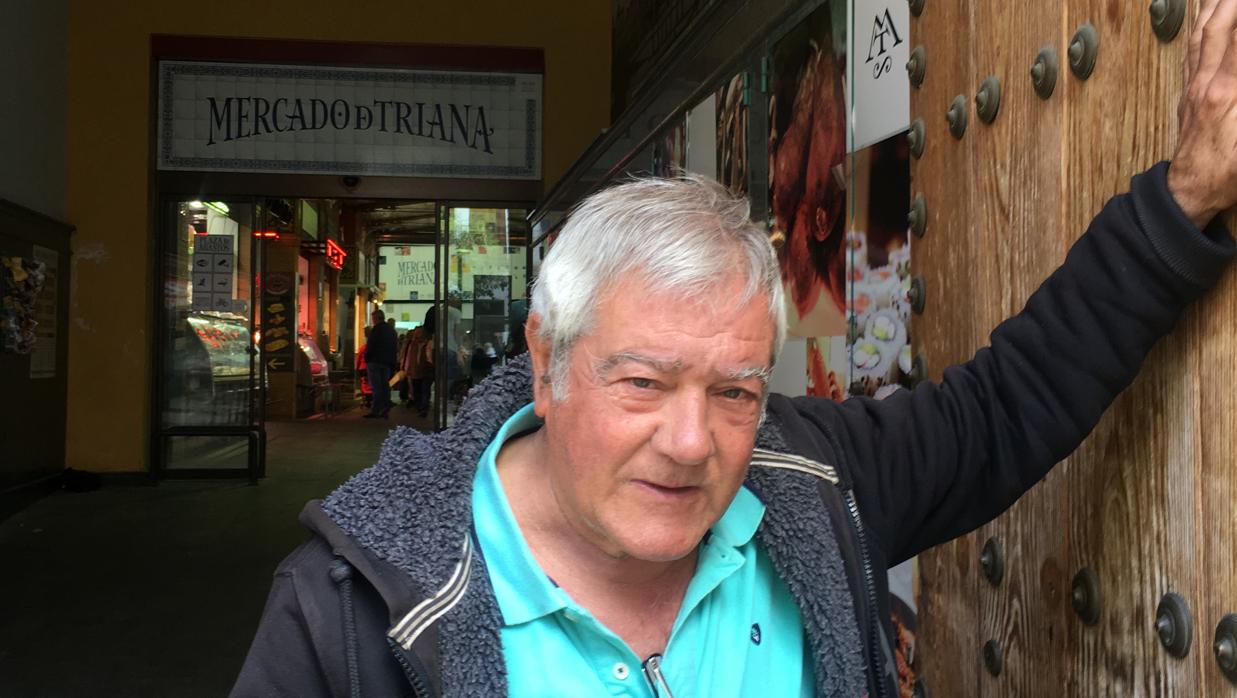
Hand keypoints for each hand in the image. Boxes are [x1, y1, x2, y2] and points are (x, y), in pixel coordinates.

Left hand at [1168, 0, 1236, 228]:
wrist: (1190, 190)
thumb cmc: (1226, 172)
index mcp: (1228, 92)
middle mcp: (1207, 83)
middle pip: (1219, 28)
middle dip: (1231, 3)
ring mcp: (1194, 87)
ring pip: (1200, 35)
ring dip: (1213, 7)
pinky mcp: (1188, 94)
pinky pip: (1190, 52)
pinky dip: (1198, 28)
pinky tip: (1202, 17)